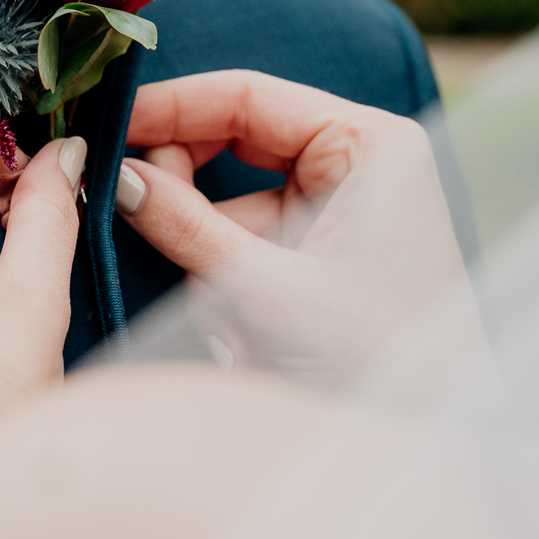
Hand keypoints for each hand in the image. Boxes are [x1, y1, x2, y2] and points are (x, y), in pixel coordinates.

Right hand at [118, 71, 476, 385]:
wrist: (431, 441)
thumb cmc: (376, 358)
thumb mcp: (268, 291)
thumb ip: (187, 227)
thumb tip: (118, 177)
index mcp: (368, 143)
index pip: (247, 97)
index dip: (171, 107)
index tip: (107, 126)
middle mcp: (355, 163)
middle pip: (232, 140)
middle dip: (184, 186)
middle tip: (129, 207)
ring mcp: (337, 209)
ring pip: (229, 202)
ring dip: (206, 255)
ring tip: (228, 324)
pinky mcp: (320, 253)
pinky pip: (244, 244)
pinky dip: (224, 283)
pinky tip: (242, 338)